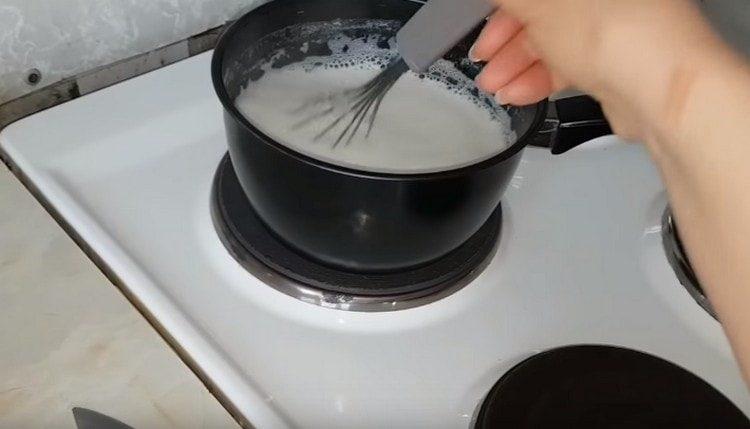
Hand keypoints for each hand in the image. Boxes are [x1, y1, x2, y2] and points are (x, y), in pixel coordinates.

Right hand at [471, 0, 724, 142]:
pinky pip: (570, 63)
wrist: (660, 91)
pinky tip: (517, 93)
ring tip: (494, 85)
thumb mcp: (539, 2)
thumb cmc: (616, 33)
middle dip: (505, 38)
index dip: (503, 6)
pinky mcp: (616, 59)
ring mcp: (615, 24)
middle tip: (483, 56)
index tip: (481, 18)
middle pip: (544, 9)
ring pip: (554, 39)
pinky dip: (540, 78)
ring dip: (516, 64)